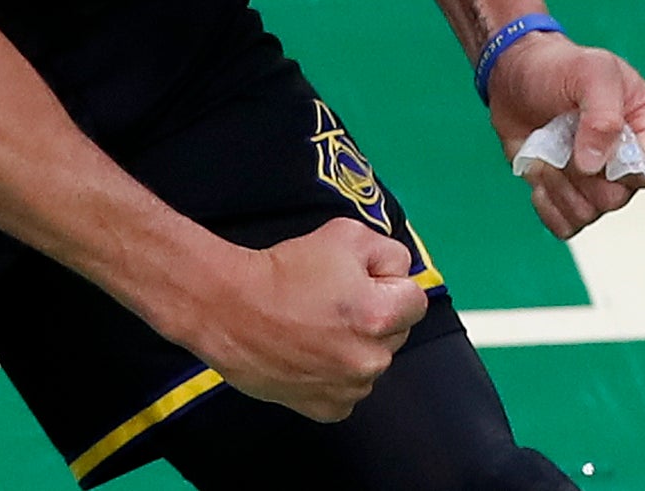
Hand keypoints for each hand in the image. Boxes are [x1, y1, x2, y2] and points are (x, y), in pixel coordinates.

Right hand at [177, 218, 430, 421]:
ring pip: (371, 362)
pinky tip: (309, 353)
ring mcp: (348, 389)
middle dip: (374, 315)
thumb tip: (400, 274)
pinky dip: (335, 374)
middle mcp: (370, 360)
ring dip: (355, 346)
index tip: (357, 280)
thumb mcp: (346, 234)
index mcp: (380, 316)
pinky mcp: (326, 410)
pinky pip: (347, 390)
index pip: (415, 300)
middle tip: (332, 300)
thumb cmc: (286, 269)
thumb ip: (388, 252)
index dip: (387, 283)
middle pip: (395, 333)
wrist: (229, 308)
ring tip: (314, 327)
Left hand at [485, 34, 644, 238]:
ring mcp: (603, 180)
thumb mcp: (589, 72)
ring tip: (546, 152)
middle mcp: (633, 158)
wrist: (517, 77)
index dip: (611, 163)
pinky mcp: (574, 196)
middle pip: (616, 197)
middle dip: (578, 173)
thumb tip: (596, 166)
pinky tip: (540, 174)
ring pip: (589, 213)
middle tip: (558, 139)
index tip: (584, 134)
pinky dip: (546, 204)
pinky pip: (566, 225)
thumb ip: (602, 115)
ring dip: (557, 185)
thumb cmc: (560, 67)